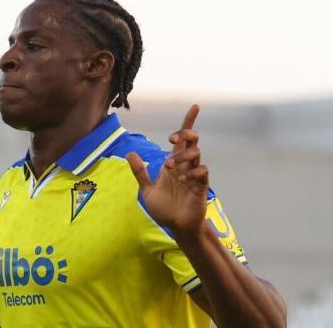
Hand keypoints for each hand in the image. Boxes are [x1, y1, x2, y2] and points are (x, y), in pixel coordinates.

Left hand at [126, 104, 208, 235]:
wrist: (175, 227)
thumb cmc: (164, 208)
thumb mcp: (147, 189)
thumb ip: (140, 172)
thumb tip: (130, 153)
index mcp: (174, 163)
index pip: (183, 138)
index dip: (189, 121)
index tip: (195, 107)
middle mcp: (185, 165)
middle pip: (192, 140)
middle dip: (185, 134)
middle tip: (172, 140)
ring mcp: (194, 175)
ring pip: (196, 153)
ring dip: (182, 157)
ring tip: (170, 169)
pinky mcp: (201, 187)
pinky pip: (202, 172)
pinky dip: (192, 172)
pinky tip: (183, 180)